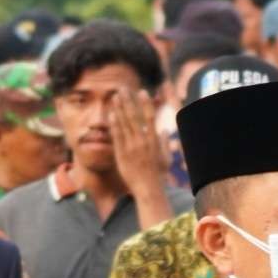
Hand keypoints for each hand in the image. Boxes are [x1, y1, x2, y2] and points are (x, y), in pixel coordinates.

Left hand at [110, 92, 174, 221]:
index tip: (142, 92)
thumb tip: (163, 131)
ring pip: (124, 124)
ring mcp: (131, 147)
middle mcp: (142, 141)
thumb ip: (163, 143)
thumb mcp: (166, 158)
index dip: (146, 103)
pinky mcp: (121, 154)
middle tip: (122, 89)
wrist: (147, 189)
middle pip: (134, 117)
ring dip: (119, 109)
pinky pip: (117, 136)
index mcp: (154, 140)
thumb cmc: (158, 175)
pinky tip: (111, 114)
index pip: (150, 117)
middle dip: (128, 101)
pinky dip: (114, 125)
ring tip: (115, 97)